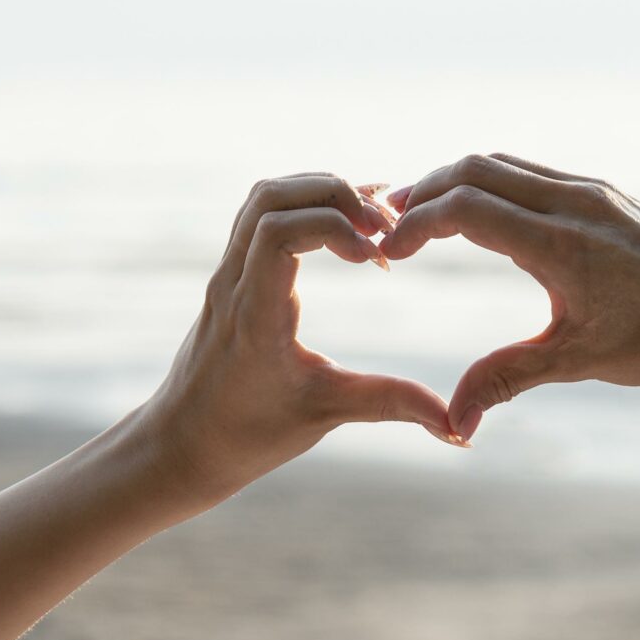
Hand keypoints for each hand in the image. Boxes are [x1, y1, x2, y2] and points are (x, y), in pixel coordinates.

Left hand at [140, 174, 462, 501]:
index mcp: (254, 313)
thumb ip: (391, 405)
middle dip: (335, 194)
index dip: (334, 225)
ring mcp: (228, 273)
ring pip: (265, 198)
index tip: (375, 257)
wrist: (182, 444)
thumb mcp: (325, 416)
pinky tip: (349, 232)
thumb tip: (458, 427)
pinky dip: (308, 207)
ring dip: (321, 194)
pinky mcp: (234, 273)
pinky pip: (264, 216)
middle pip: (271, 196)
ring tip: (373, 223)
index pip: (279, 230)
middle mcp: (234, 281)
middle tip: (385, 226)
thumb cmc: (247, 434)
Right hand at [380, 154, 639, 439]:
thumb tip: (454, 421)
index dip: (414, 225)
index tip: (385, 254)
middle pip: (475, 168)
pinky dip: (493, 185)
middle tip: (387, 228)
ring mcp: (593, 191)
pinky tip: (479, 217)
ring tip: (421, 218)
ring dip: (457, 184)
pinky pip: (533, 173)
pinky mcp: (606, 193)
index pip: (466, 207)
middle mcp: (576, 202)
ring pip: (505, 164)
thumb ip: (507, 379)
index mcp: (562, 242)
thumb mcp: (579, 361)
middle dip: (424, 193)